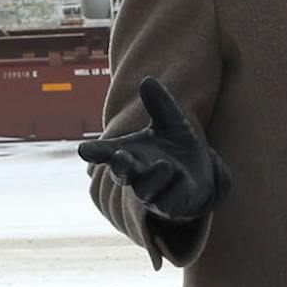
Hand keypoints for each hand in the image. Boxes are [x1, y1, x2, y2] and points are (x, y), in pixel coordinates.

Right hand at [77, 76, 231, 221]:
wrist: (202, 176)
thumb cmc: (178, 148)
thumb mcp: (172, 122)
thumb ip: (159, 104)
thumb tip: (147, 81)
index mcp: (130, 153)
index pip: (107, 153)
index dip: (95, 152)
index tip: (83, 150)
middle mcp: (137, 175)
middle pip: (121, 174)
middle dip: (120, 166)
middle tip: (119, 157)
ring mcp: (153, 193)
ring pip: (146, 190)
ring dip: (154, 178)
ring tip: (166, 165)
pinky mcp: (171, 206)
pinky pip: (169, 201)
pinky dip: (175, 188)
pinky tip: (181, 176)